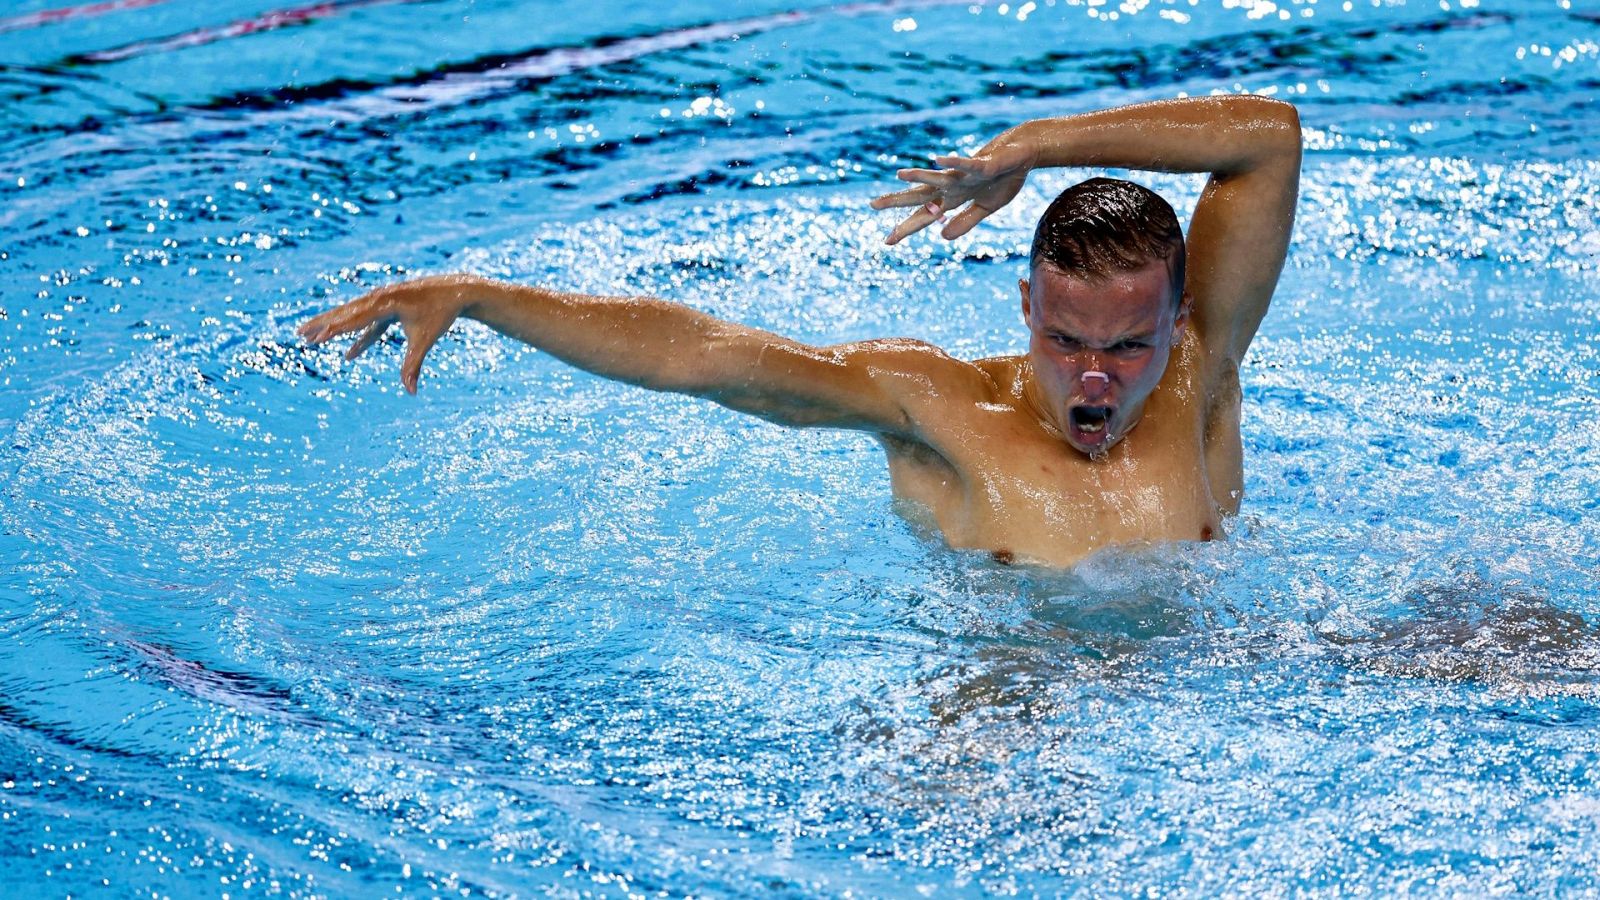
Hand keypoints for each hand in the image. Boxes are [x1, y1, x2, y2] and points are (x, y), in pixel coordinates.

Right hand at [297, 274, 482, 393]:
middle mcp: (380, 298)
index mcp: (387, 303)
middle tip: (299, 334)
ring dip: (331, 327)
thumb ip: (413, 366)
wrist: (455, 291)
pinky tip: (349, 356)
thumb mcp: (425, 340)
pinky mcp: (387, 307)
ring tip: (309, 338)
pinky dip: (356, 337)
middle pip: (345, 313)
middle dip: (322, 325)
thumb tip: (411, 392)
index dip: (336, 330)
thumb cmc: (440, 315)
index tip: (318, 338)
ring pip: (351, 315)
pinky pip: (366, 323)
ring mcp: (381, 300)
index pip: (356, 319)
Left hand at [869, 131, 1036, 244]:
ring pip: (939, 177)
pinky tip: (938, 159)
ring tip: (900, 174)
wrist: (1025, 153)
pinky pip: (966, 163)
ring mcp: (965, 174)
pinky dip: (953, 162)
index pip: (925, 215)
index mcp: (954, 198)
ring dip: (920, 176)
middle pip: (922, 195)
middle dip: (898, 200)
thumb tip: (942, 237)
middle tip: (872, 205)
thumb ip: (965, 221)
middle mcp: (953, 185)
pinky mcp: (982, 164)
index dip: (907, 227)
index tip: (887, 242)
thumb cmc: (1004, 178)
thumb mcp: (987, 208)